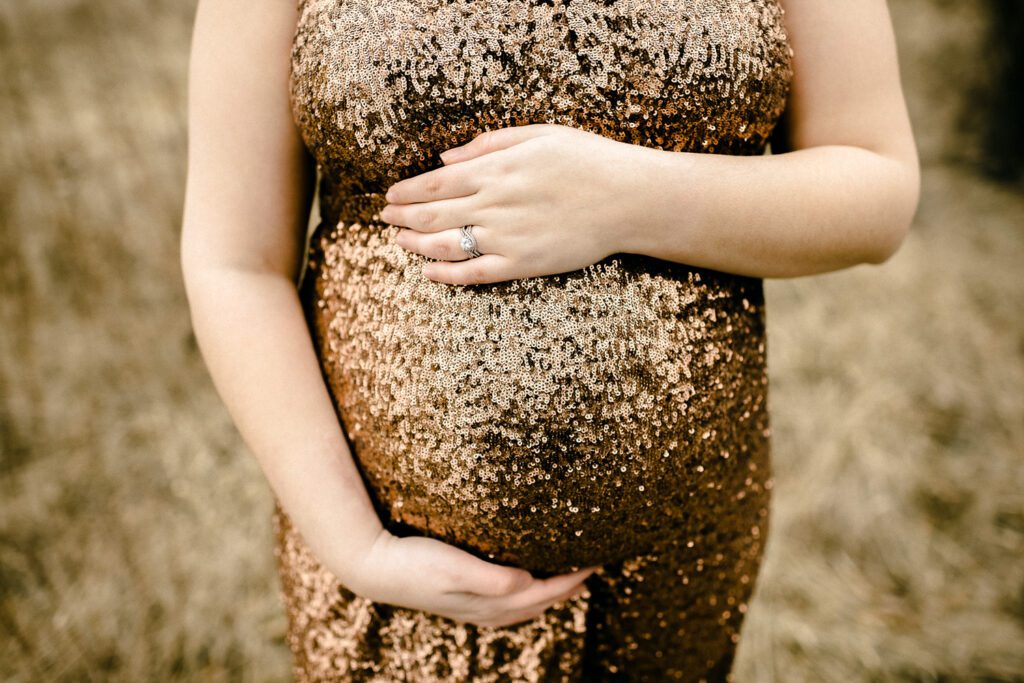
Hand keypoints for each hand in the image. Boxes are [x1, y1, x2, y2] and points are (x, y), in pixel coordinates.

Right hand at [345, 527, 598, 627]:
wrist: (374, 567)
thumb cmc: (414, 563)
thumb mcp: (454, 567)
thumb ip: (492, 579)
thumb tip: (527, 581)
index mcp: (490, 604)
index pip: (543, 593)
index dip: (572, 580)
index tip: (596, 560)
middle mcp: (486, 611)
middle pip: (539, 603)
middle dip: (568, 588)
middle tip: (592, 567)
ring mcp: (474, 608)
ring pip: (525, 606)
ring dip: (549, 593)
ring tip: (568, 576)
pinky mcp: (462, 598)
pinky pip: (508, 602)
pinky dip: (527, 594)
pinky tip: (523, 581)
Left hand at [381, 123, 636, 284]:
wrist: (629, 199)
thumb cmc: (588, 160)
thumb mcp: (538, 135)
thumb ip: (487, 145)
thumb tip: (445, 158)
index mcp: (495, 170)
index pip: (435, 183)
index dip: (407, 192)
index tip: (391, 196)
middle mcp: (494, 205)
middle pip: (432, 216)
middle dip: (402, 219)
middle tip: (385, 219)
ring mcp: (506, 238)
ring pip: (445, 246)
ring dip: (415, 245)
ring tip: (399, 242)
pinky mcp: (522, 265)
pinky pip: (474, 274)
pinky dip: (446, 274)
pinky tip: (429, 272)